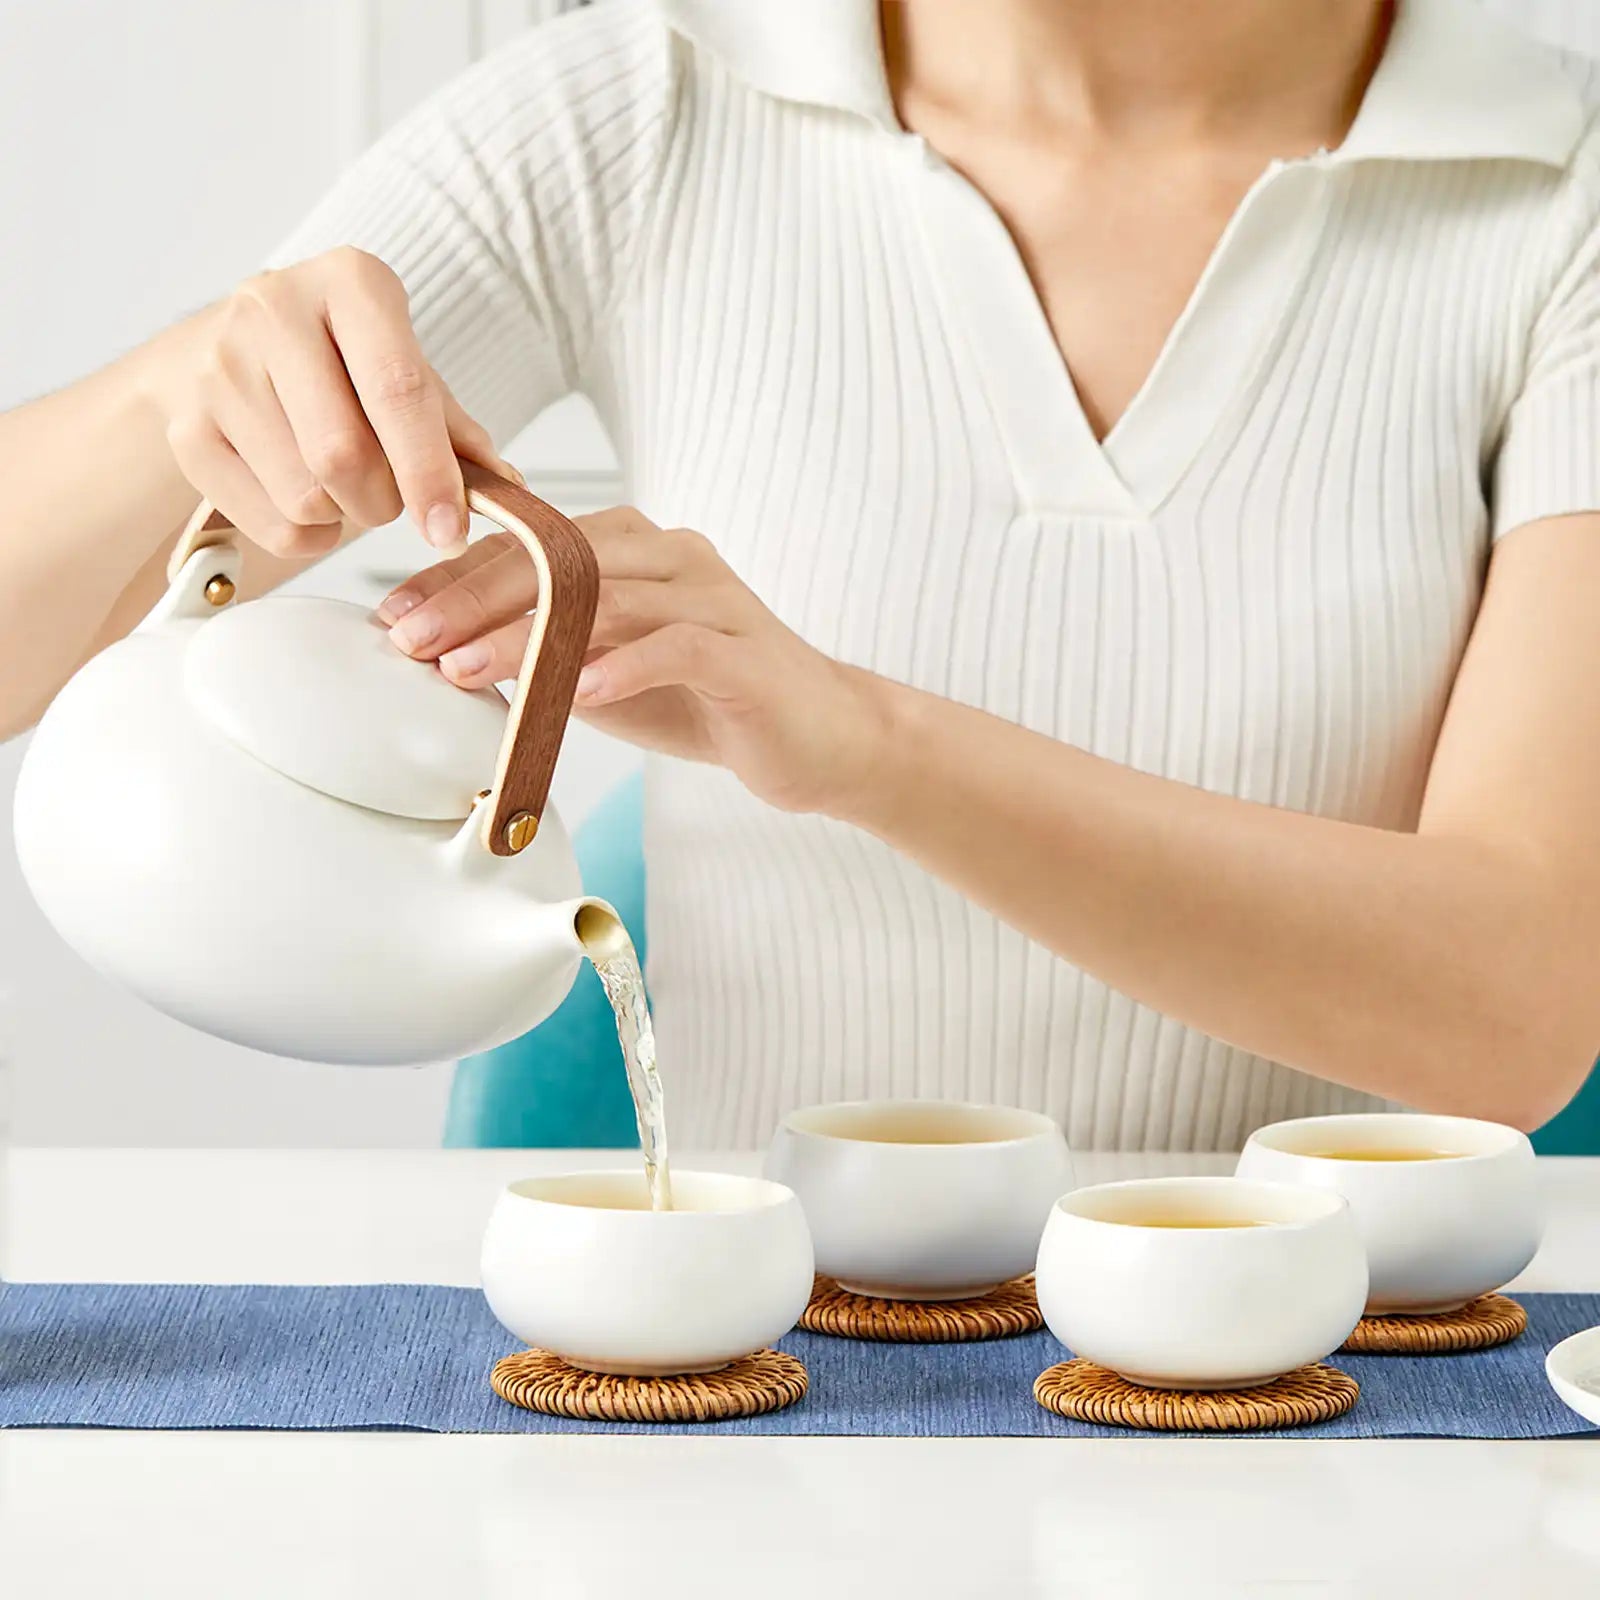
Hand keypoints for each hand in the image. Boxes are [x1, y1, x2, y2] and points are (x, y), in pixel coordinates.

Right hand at [149, 247, 517, 559]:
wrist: (230, 352)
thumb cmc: (340, 365)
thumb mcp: (406, 372)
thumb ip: (457, 430)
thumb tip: (507, 488)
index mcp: (350, 282)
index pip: (397, 390)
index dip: (429, 473)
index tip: (449, 530)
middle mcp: (274, 307)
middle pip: (344, 456)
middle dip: (384, 502)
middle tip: (391, 498)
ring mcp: (218, 365)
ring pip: (305, 496)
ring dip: (343, 518)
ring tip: (343, 486)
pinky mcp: (186, 427)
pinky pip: (270, 523)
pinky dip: (306, 536)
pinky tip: (306, 500)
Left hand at [377, 507, 892, 814]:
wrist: (821, 736)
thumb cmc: (709, 702)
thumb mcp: (609, 673)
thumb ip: (547, 654)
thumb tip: (452, 656)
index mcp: (636, 547)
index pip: (532, 548)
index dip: (455, 578)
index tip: (394, 616)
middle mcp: (674, 554)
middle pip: (561, 560)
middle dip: (474, 599)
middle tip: (412, 639)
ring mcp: (715, 597)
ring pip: (609, 600)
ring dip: (529, 637)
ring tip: (466, 671)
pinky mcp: (746, 650)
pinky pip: (678, 646)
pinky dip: (624, 667)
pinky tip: (576, 693)